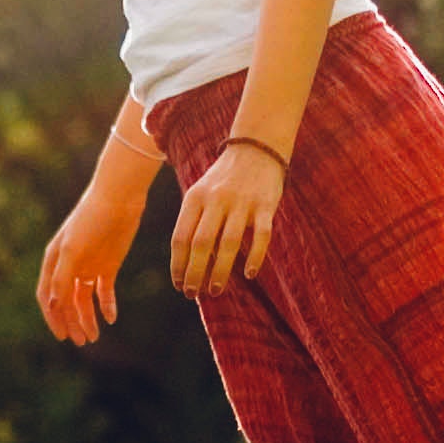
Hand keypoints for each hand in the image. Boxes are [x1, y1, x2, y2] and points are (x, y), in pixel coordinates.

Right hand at [38, 183, 143, 345]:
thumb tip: (53, 305)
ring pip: (84, 300)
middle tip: (83, 341)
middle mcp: (69, 266)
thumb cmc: (90, 220)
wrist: (119, 198)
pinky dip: (106, 305)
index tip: (62, 336)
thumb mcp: (73, 249)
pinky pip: (104, 291)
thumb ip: (62, 277)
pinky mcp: (108, 265)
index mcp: (54, 261)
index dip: (53, 317)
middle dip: (72, 322)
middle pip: (66, 302)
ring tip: (95, 336)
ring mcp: (88, 266)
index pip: (48, 296)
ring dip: (87, 318)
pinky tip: (111, 318)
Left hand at [171, 140, 285, 296]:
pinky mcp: (266, 204)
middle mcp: (216, 200)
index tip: (179, 284)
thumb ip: (193, 223)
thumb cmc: (223, 180)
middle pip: (201, 243)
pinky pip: (261, 235)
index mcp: (194, 198)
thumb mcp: (200, 194)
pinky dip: (255, 256)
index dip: (178, 265)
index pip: (180, 237)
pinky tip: (250, 274)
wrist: (255, 148)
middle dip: (194, 273)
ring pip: (229, 243)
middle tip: (193, 294)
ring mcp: (242, 202)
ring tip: (215, 290)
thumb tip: (188, 264)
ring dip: (220, 270)